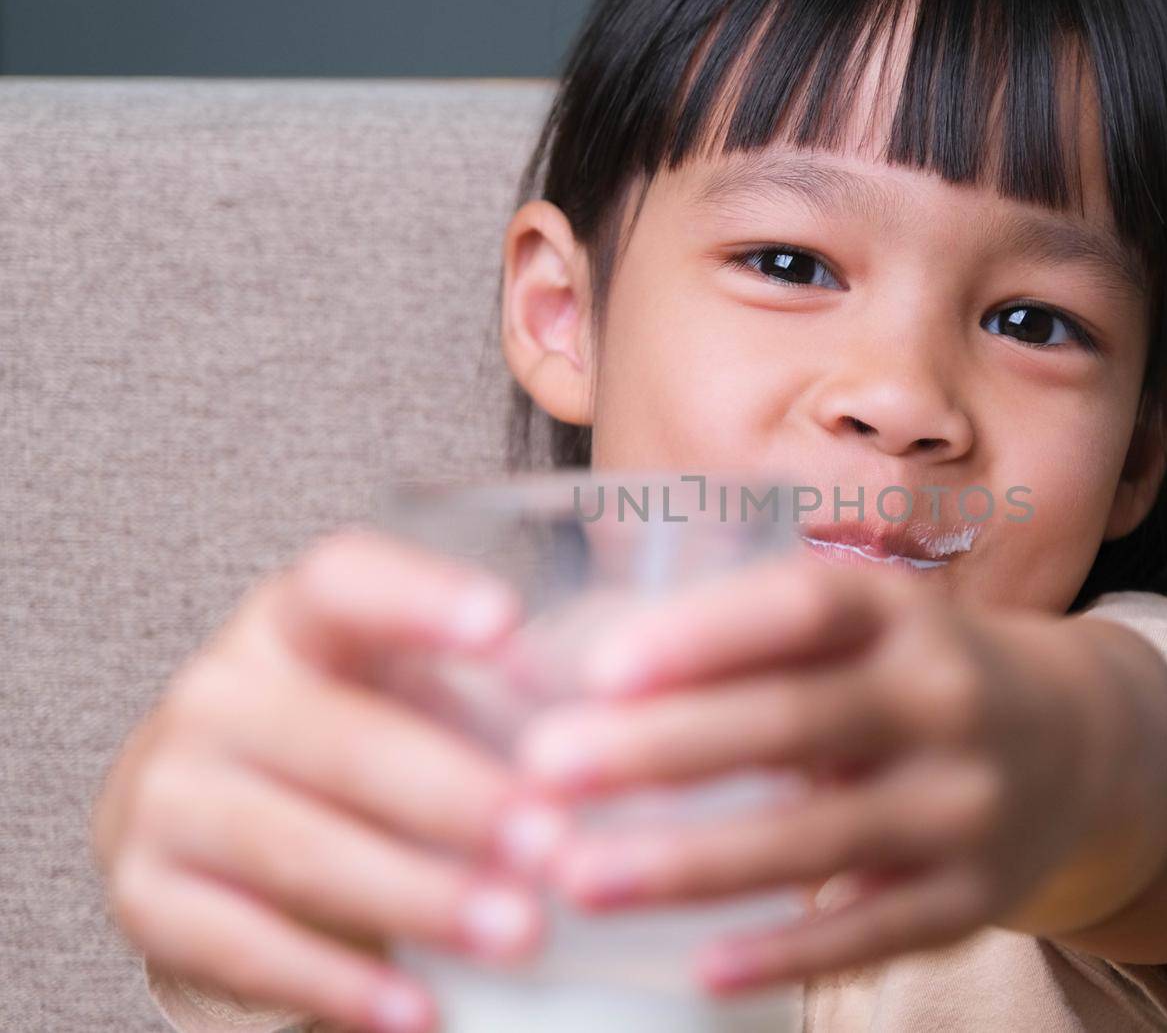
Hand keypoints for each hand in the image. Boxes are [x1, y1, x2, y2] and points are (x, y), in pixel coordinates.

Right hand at [93, 528, 566, 1032]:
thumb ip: (492, 688)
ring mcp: (170, 793)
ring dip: (418, 896)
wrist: (208, 811)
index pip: (344, 584)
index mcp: (294, 621)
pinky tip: (421, 1009)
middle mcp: (220, 692)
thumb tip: (612, 716)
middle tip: (554, 842)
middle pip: (342, 741)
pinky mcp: (146, 892)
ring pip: (299, 850)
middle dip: (456, 798)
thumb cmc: (351, 733)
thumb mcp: (407, 686)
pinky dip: (340, 984)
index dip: (420, 599)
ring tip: (519, 932)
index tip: (508, 624)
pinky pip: (246, 945)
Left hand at [516, 549, 1106, 994]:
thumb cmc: (916, 672)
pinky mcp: (971, 897)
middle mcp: (944, 698)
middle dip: (662, 749)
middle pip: (796, 723)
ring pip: (819, 839)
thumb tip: (577, 662)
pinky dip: (784, 950)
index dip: (705, 634)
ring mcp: (965, 803)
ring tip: (578, 876)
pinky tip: (697, 966)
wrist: (1080, 743)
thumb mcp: (865, 623)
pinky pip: (870, 932)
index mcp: (902, 614)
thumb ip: (753, 635)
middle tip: (545, 770)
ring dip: (691, 861)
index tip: (598, 666)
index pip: (804, 608)